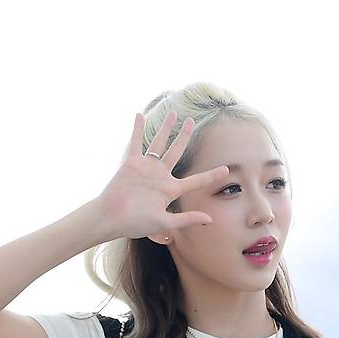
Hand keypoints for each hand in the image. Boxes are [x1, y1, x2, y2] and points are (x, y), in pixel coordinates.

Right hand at [97, 108, 229, 240]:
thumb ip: (187, 219)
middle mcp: (160, 176)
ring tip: (173, 113)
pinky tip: (140, 115)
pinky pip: (136, 142)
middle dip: (184, 136)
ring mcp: (146, 168)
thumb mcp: (165, 223)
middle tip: (192, 121)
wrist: (112, 218)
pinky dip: (138, 128)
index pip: (196, 181)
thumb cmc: (136, 223)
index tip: (226, 170)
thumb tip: (210, 220)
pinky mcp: (132, 163)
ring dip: (165, 127)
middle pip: (176, 151)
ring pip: (159, 142)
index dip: (211, 176)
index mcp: (170, 190)